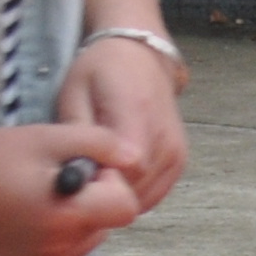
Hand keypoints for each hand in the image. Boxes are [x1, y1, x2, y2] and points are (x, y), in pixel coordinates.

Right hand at [0, 125, 143, 255]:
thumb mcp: (43, 137)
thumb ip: (98, 143)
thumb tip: (136, 156)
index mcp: (68, 217)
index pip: (126, 206)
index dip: (112, 182)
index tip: (84, 168)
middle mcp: (60, 250)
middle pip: (107, 224)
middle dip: (95, 199)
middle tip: (55, 179)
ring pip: (88, 240)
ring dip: (77, 218)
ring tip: (38, 196)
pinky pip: (65, 255)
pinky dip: (58, 236)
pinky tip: (27, 215)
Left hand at [56, 36, 188, 212]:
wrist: (141, 58)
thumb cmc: (100, 72)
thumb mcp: (75, 93)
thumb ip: (79, 135)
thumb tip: (77, 174)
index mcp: (138, 115)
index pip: (126, 170)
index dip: (98, 182)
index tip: (76, 176)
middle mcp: (165, 139)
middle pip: (134, 189)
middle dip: (104, 193)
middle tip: (80, 178)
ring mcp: (177, 154)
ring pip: (144, 197)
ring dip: (117, 196)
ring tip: (95, 175)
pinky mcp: (179, 163)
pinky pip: (154, 194)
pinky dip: (131, 194)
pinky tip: (113, 177)